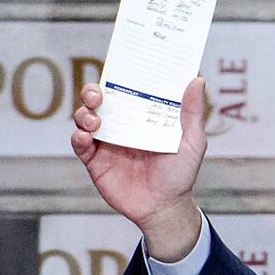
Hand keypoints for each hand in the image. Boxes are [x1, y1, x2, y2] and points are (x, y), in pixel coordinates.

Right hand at [70, 75, 208, 261]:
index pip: (126, 91)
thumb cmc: (180, 174)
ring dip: (84, 113)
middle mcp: (122, 126)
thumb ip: (192, 112)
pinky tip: (85, 137)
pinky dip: (78, 137)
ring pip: (85, 119)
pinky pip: (80, 145)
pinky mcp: (95, 161)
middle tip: (97, 94)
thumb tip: (197, 80)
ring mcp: (107, 143)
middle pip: (99, 101)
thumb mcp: (192, 142)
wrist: (165, 208)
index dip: (119, 78)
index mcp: (142, 117)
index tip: (117, 66)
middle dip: (93, 92)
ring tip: (94, 119)